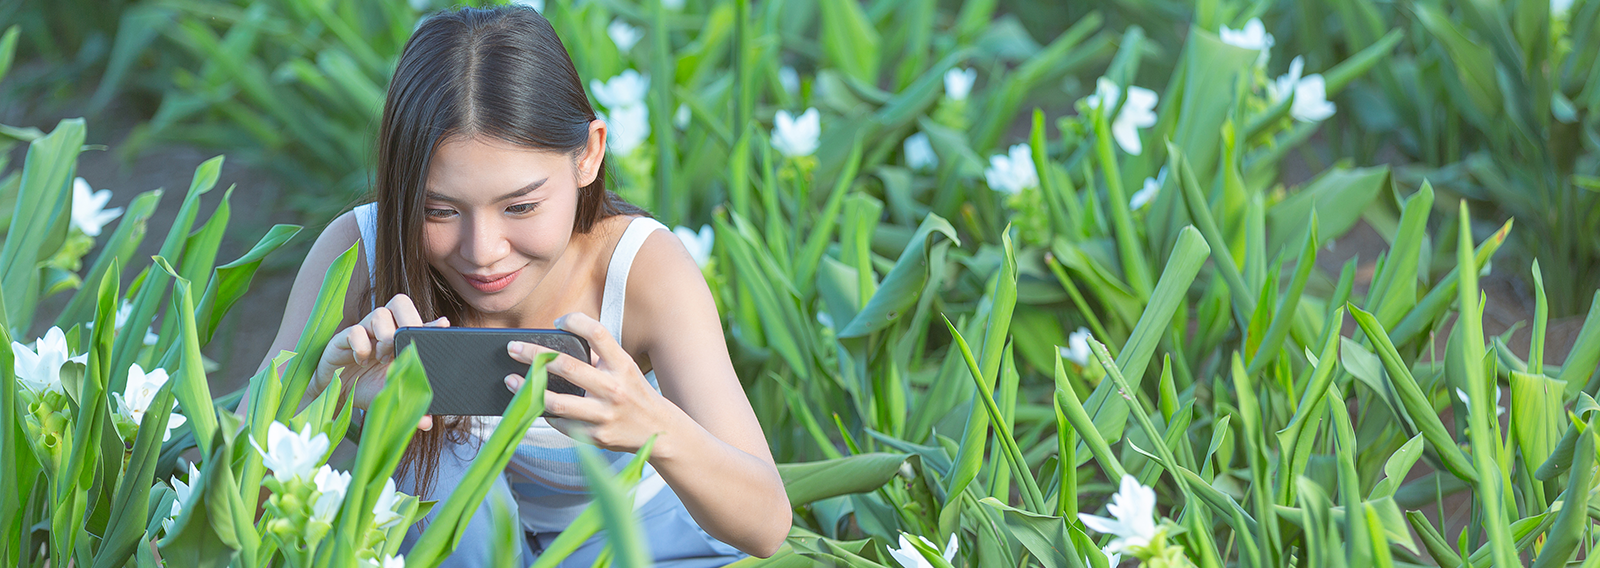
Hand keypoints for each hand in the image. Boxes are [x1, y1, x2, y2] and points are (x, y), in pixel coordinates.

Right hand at [313, 294, 444, 429]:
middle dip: (408, 320)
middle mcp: (384, 331)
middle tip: (404, 344)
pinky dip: (361, 345)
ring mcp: (364, 332)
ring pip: (380, 313)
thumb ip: (408, 405)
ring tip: (382, 358)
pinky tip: (361, 360)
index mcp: (400, 341)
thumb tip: (427, 422)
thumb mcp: (391, 396)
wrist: (335, 396)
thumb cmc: (366, 389)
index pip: (419, 323)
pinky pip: (355, 330)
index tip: (443, 326)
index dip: (432, 323)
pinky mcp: (343, 338)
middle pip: (400, 303)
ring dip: (385, 336)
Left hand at [504, 312, 682, 452]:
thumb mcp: (625, 369)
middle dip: (534, 355)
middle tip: (513, 348)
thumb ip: (598, 357)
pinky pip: (561, 423)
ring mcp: (604, 414)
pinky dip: (544, 413)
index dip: (575, 321)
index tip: (557, 322)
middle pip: (567, 366)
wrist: (659, 431)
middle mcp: (614, 388)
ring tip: (511, 380)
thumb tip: (558, 345)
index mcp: (622, 365)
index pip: (597, 333)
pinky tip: (532, 404)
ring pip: (557, 402)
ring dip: (529, 389)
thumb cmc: (634, 393)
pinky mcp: (596, 436)